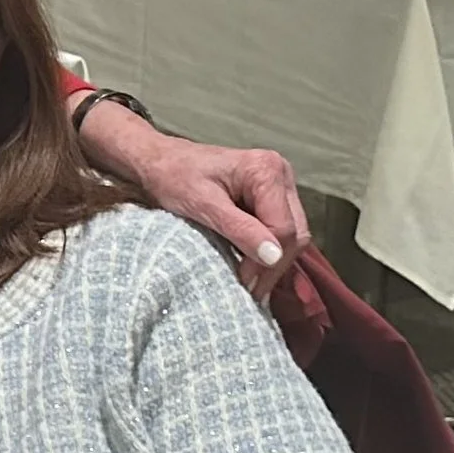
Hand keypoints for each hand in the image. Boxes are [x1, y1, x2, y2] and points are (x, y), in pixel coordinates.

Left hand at [134, 134, 310, 301]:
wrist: (159, 161)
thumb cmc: (173, 177)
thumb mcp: (202, 205)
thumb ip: (239, 229)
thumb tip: (273, 256)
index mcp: (266, 169)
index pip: (284, 227)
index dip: (267, 260)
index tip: (244, 282)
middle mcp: (280, 173)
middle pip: (294, 232)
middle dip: (273, 265)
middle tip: (250, 291)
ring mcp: (279, 185)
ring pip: (291, 234)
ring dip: (272, 261)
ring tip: (250, 284)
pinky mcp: (271, 197)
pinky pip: (279, 229)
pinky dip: (267, 250)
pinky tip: (251, 268)